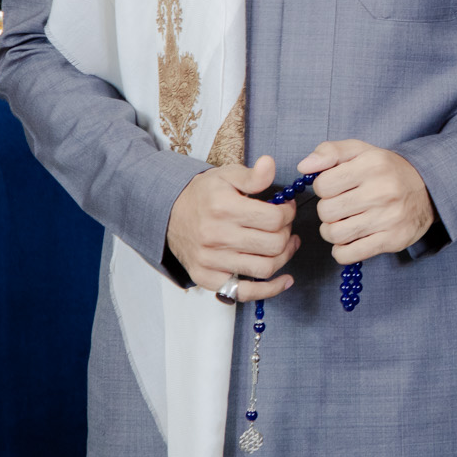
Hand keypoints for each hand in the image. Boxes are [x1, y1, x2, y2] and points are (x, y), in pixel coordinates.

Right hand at [166, 155, 298, 300]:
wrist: (168, 214)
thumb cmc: (203, 194)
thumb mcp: (227, 176)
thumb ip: (253, 175)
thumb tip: (269, 164)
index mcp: (224, 208)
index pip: (275, 218)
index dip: (289, 212)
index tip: (287, 208)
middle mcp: (216, 236)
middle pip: (274, 244)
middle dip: (288, 233)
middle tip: (285, 226)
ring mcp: (211, 260)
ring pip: (265, 267)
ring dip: (284, 256)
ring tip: (285, 244)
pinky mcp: (207, 278)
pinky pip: (245, 292)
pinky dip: (269, 289)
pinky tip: (284, 280)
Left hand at [297, 140, 435, 263]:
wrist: (428, 190)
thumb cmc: (386, 170)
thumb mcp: (361, 151)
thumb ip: (330, 152)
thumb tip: (303, 167)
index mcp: (372, 165)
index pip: (322, 185)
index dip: (324, 187)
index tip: (336, 187)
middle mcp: (382, 191)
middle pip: (326, 212)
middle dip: (328, 210)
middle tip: (341, 206)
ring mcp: (389, 217)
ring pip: (335, 234)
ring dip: (333, 231)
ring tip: (344, 223)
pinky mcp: (393, 240)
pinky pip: (348, 254)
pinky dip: (342, 250)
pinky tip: (350, 240)